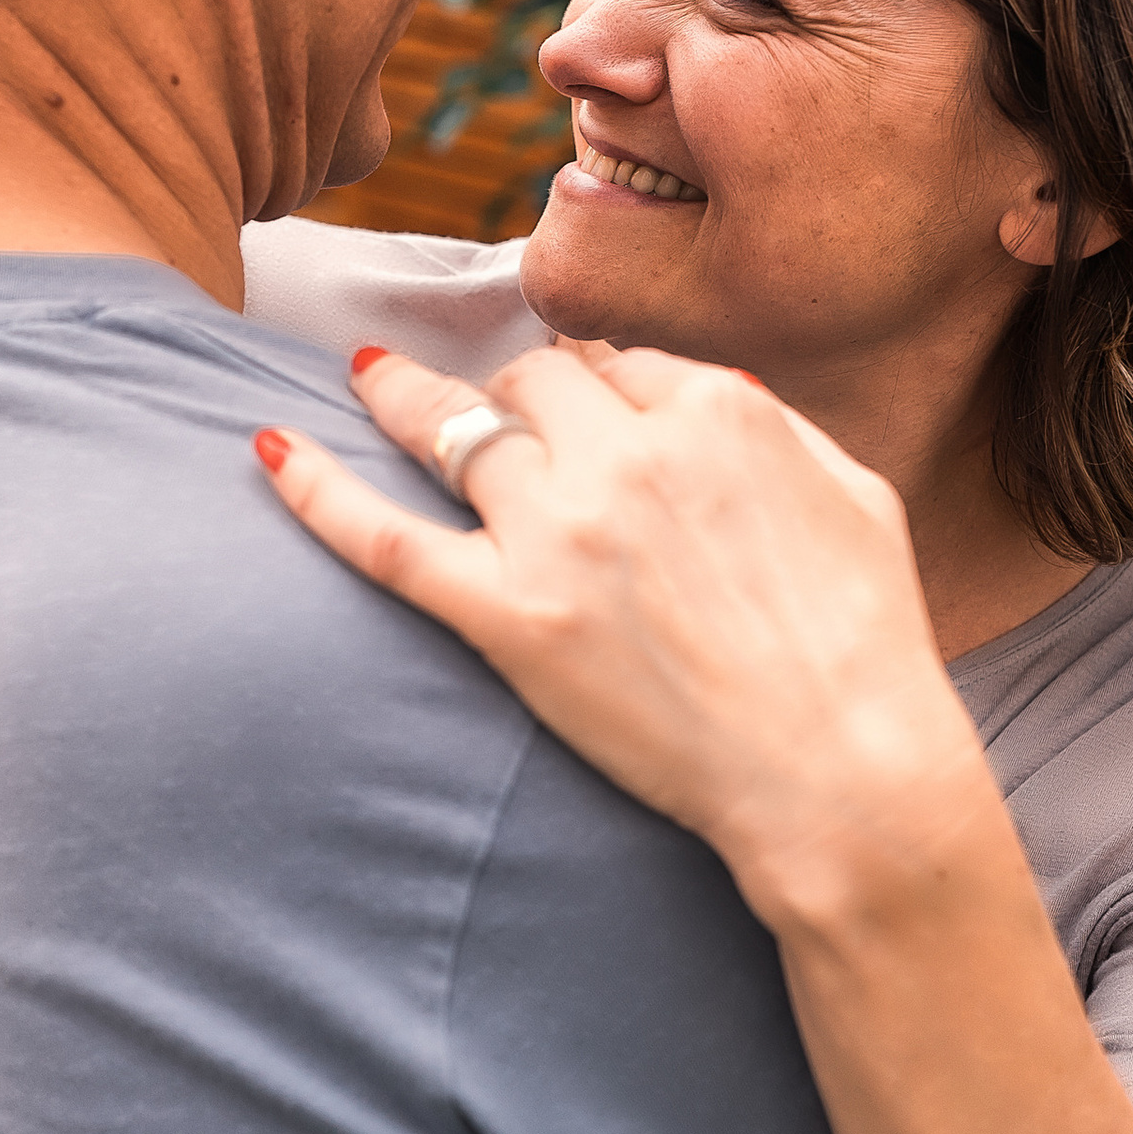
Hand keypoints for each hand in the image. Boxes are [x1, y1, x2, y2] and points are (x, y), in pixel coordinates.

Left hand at [255, 340, 989, 934]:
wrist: (840, 771)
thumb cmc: (865, 642)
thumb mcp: (850, 492)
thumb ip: (770, 426)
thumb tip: (707, 393)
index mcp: (714, 410)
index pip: (617, 361)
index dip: (594, 383)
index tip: (580, 404)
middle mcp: (625, 453)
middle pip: (533, 381)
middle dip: (516, 391)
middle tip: (502, 416)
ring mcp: (558, 533)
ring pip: (458, 432)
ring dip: (411, 401)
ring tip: (369, 378)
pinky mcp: (507, 616)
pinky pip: (384, 538)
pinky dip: (318, 489)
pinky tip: (267, 448)